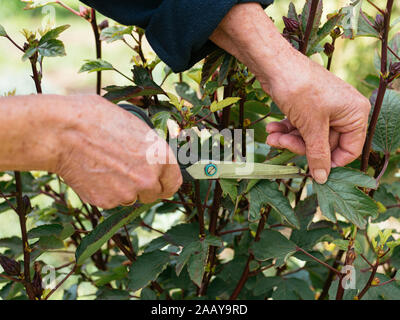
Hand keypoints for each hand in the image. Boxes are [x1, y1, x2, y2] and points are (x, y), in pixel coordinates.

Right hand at [55, 95, 181, 207]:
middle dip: (144, 187)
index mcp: (160, 157)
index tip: (159, 182)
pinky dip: (104, 191)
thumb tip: (152, 157)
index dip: (166, 182)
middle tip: (128, 173)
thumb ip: (148, 148)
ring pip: (130, 197)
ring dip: (123, 188)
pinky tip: (92, 172)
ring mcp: (127, 193)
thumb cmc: (96, 119)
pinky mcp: (106, 202)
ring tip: (105, 166)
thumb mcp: (134, 125)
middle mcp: (148, 179)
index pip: (174, 182)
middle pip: (154, 194)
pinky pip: (110, 200)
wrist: (63, 132)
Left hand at [264, 52, 370, 183]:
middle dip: (300, 146)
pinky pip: (300, 125)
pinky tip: (272, 130)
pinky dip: (286, 130)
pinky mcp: (308, 106)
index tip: (312, 168)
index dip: (330, 161)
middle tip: (281, 144)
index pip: (349, 149)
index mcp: (354, 114)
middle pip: (325, 144)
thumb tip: (322, 178)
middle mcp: (343, 111)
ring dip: (289, 139)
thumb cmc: (300, 89)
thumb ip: (318, 154)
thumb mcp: (311, 126)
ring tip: (272, 137)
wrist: (275, 64)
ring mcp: (324, 108)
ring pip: (309, 136)